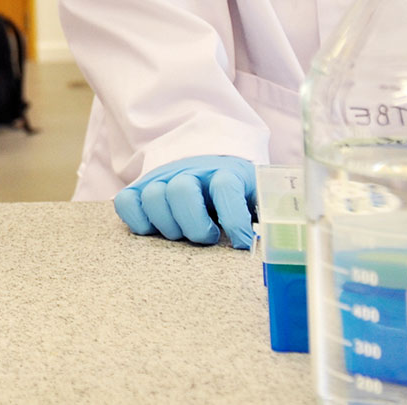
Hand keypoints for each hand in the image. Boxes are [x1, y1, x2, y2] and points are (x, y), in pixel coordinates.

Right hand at [113, 155, 256, 248]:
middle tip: (207, 238)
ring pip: (153, 197)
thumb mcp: (256, 196)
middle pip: (182, 190)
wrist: (207, 162)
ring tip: (182, 235)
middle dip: (194, 225)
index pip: (225, 187)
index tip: (242, 243)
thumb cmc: (235, 193)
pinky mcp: (140, 189)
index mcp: (225, 171)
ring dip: (168, 225)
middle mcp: (190, 171)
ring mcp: (162, 178)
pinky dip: (137, 220)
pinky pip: (126, 202)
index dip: (234, 219)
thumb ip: (268, 215)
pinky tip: (153, 230)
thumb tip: (279, 243)